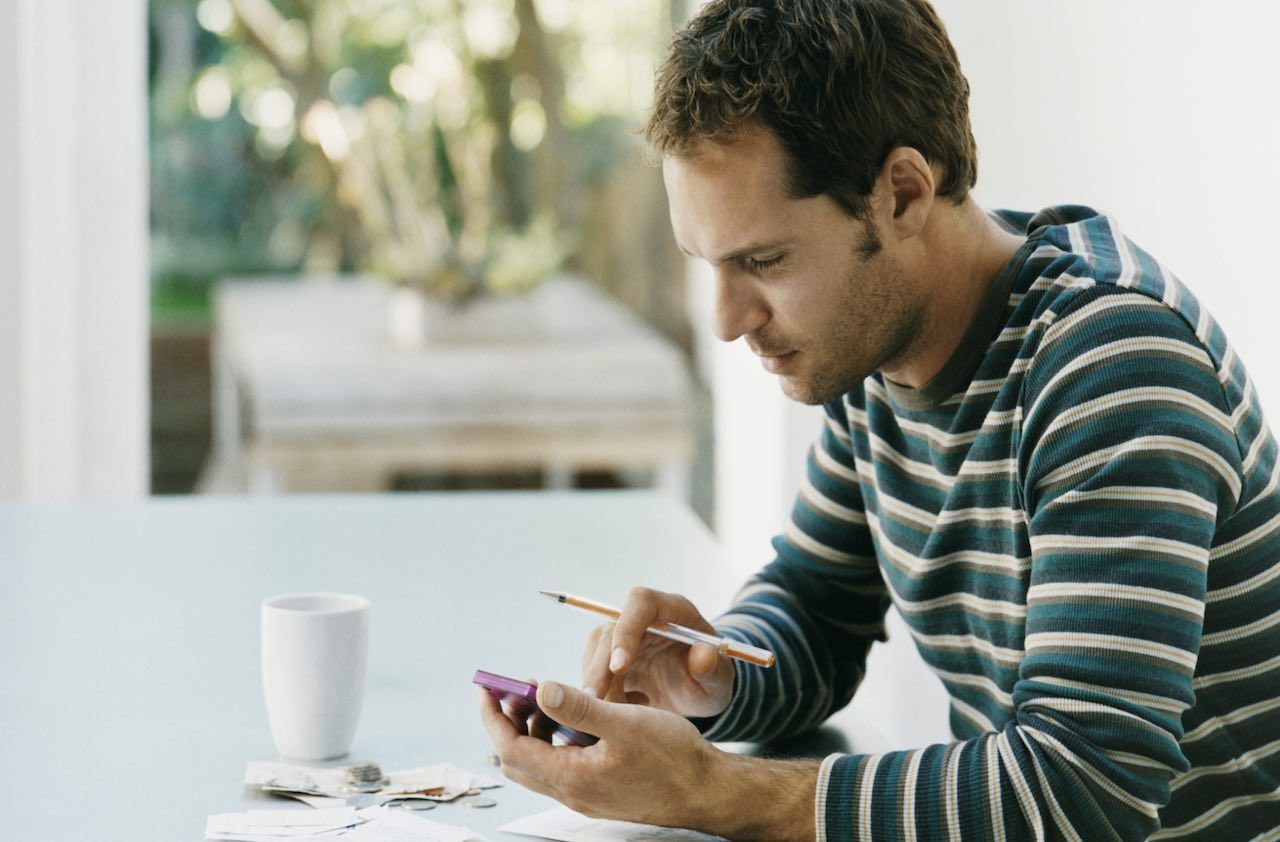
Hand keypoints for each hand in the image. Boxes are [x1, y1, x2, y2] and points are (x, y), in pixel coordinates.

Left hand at [477, 679, 819, 839]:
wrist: (707, 791)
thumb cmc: (673, 758)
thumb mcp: (626, 723)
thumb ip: (579, 708)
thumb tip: (541, 688)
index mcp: (572, 776)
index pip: (510, 748)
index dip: (493, 716)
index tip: (486, 686)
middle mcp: (572, 791)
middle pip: (517, 759)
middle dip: (507, 723)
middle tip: (511, 690)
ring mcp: (586, 795)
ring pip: (539, 764)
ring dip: (532, 731)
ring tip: (544, 698)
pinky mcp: (599, 792)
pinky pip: (561, 767)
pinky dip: (555, 741)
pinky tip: (575, 719)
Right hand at [582, 587, 732, 718]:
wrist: (700, 691)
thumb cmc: (713, 678)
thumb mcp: (721, 679)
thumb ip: (714, 668)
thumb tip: (703, 657)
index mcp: (673, 609)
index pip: (641, 603)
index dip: (626, 630)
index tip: (620, 666)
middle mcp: (644, 617)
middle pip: (610, 629)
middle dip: (600, 666)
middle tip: (595, 699)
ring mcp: (624, 636)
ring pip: (595, 650)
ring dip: (596, 682)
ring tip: (612, 714)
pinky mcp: (611, 656)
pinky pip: (593, 670)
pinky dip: (600, 693)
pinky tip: (620, 714)